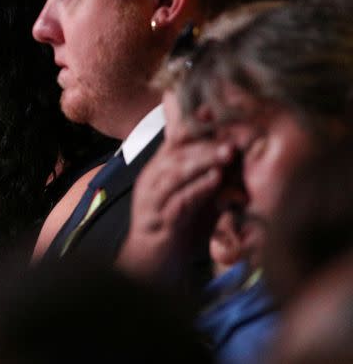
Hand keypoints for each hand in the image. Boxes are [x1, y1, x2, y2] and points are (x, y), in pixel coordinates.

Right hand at [116, 135, 232, 282]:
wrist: (153, 265)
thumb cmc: (176, 228)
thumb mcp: (192, 195)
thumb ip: (206, 175)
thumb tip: (236, 155)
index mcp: (158, 170)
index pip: (175, 140)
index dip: (198, 128)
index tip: (224, 121)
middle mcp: (151, 181)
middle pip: (175, 153)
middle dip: (205, 143)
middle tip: (232, 137)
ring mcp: (151, 201)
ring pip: (174, 173)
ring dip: (202, 161)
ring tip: (227, 154)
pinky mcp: (158, 222)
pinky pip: (177, 201)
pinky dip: (197, 189)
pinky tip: (215, 181)